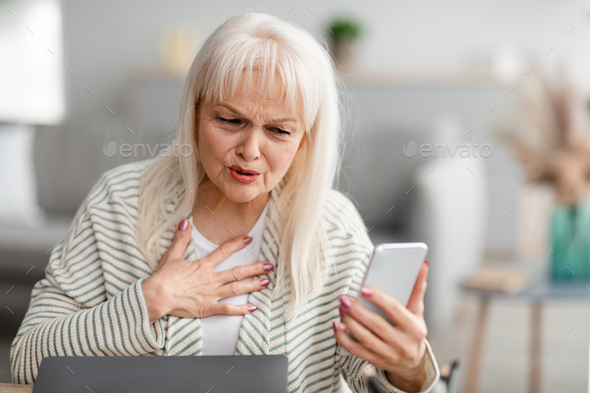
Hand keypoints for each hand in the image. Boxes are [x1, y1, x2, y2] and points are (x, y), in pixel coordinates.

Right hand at [142, 217, 272, 322]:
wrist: (157, 296)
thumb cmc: (163, 277)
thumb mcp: (172, 255)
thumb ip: (181, 238)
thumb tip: (185, 220)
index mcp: (203, 266)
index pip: (224, 252)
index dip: (237, 244)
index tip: (249, 239)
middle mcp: (211, 279)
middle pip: (237, 272)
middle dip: (255, 268)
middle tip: (269, 266)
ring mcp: (211, 294)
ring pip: (237, 289)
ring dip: (253, 285)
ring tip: (266, 282)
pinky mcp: (208, 308)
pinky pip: (228, 309)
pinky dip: (241, 310)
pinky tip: (253, 309)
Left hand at [334, 260, 429, 391]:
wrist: (412, 362)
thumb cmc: (412, 330)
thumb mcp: (417, 311)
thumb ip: (417, 289)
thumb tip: (422, 265)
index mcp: (414, 328)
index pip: (394, 309)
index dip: (378, 298)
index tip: (363, 289)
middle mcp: (403, 344)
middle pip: (376, 325)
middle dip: (357, 311)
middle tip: (344, 298)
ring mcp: (389, 355)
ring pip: (364, 338)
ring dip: (349, 322)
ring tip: (341, 308)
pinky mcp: (376, 361)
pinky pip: (356, 350)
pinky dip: (343, 338)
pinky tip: (337, 326)